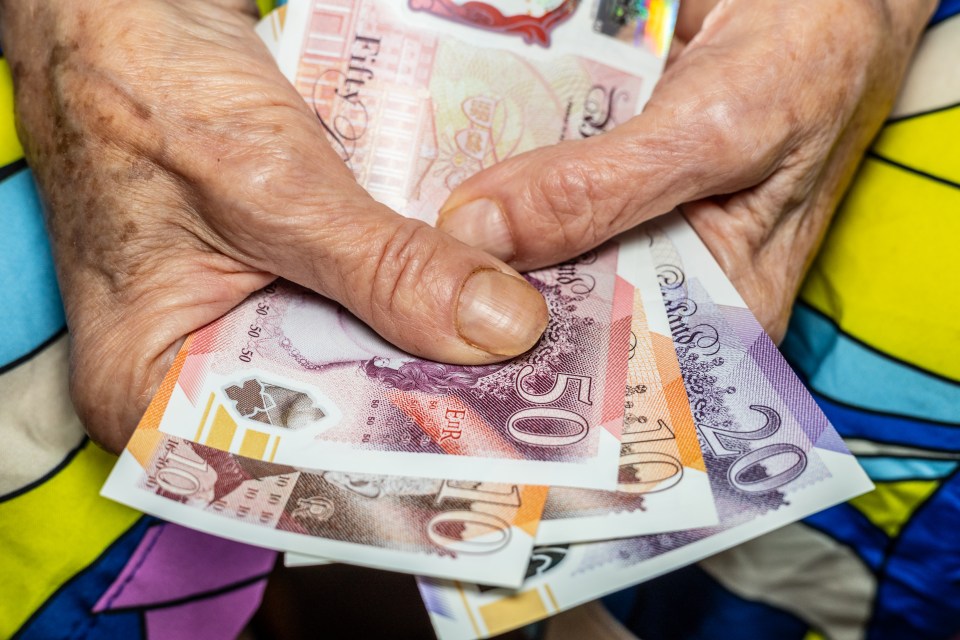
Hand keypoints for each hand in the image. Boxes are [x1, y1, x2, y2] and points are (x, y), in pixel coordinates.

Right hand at [1, 0, 547, 451]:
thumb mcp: (269, 187)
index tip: (488, 451)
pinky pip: (357, 302)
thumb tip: (499, 329)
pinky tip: (477, 294)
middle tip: (527, 398)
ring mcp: (242, 323)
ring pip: (355, 356)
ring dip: (428, 342)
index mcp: (150, 390)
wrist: (122, 7)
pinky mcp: (281, 276)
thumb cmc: (141, 87)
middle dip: (424, 400)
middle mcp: (198, 373)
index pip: (283, 471)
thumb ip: (383, 268)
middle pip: (330, 417)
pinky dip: (409, 293)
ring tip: (519, 351)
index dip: (386, 465)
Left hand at [436, 0, 934, 341]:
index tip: (449, 376)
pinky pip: (536, 201)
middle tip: (406, 316)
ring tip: (407, 263)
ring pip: (539, 257)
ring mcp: (623, 235)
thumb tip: (476, 235)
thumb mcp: (714, 134)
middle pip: (563, 319)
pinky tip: (438, 199)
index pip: (618, 377)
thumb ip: (602, 190)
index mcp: (716, 317)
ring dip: (483, 251)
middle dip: (492, 314)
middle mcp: (662, 287)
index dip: (536, 381)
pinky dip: (496, 194)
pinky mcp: (597, 188)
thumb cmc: (804, 71)